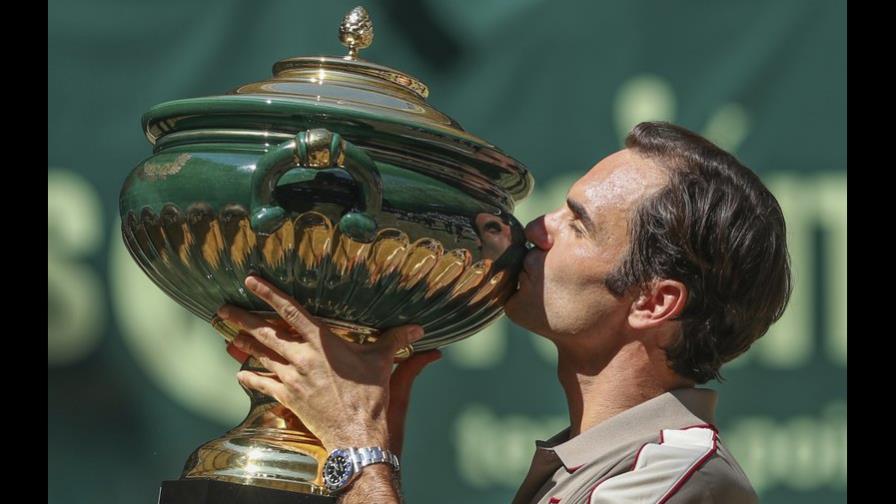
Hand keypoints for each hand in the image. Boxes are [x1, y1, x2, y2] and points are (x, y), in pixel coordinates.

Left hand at [219, 275, 439, 452]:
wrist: (357, 433)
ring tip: (227, 334)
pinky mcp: (287, 399)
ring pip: (260, 356)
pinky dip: (249, 379)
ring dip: (242, 344)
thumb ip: (395, 340)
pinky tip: (241, 375)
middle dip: (242, 319)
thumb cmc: (370, 396)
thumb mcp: (383, 362)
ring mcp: (291, 379)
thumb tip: (417, 328)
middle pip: (265, 333)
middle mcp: (301, 358)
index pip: (291, 311)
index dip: (269, 294)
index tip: (252, 281)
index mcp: (322, 343)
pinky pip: (262, 386)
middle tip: (224, 308)